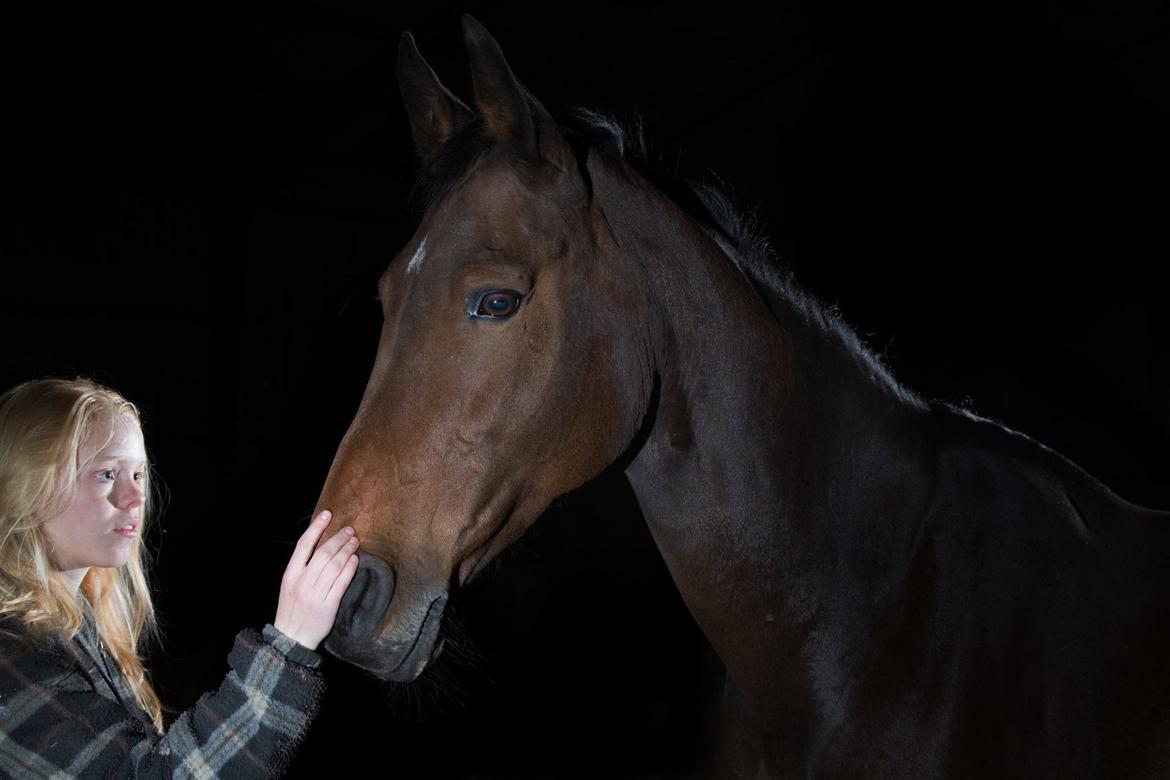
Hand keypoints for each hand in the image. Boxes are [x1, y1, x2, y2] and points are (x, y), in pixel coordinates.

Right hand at [273, 510, 359, 649]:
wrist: (291, 638)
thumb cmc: (292, 608)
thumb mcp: (289, 585)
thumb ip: (302, 567)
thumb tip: (321, 545)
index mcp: (290, 575)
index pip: (303, 545)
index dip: (316, 527)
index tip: (327, 514)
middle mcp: (302, 582)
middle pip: (323, 553)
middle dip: (338, 538)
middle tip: (350, 530)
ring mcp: (315, 594)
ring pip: (334, 566)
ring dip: (347, 550)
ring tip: (355, 541)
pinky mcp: (328, 606)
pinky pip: (341, 583)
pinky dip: (349, 569)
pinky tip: (355, 560)